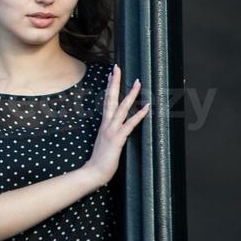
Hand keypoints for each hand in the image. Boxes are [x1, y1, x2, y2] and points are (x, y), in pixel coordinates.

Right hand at [82, 64, 149, 187]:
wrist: (93, 172)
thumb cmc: (100, 159)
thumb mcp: (104, 142)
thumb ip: (108, 133)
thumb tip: (113, 128)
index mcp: (104, 124)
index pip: (106, 101)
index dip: (109, 87)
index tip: (112, 74)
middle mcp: (107, 124)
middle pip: (111, 99)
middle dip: (115, 83)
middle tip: (117, 68)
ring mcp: (111, 130)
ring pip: (122, 108)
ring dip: (130, 95)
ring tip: (138, 83)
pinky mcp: (118, 138)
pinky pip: (130, 124)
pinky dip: (139, 115)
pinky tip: (147, 107)